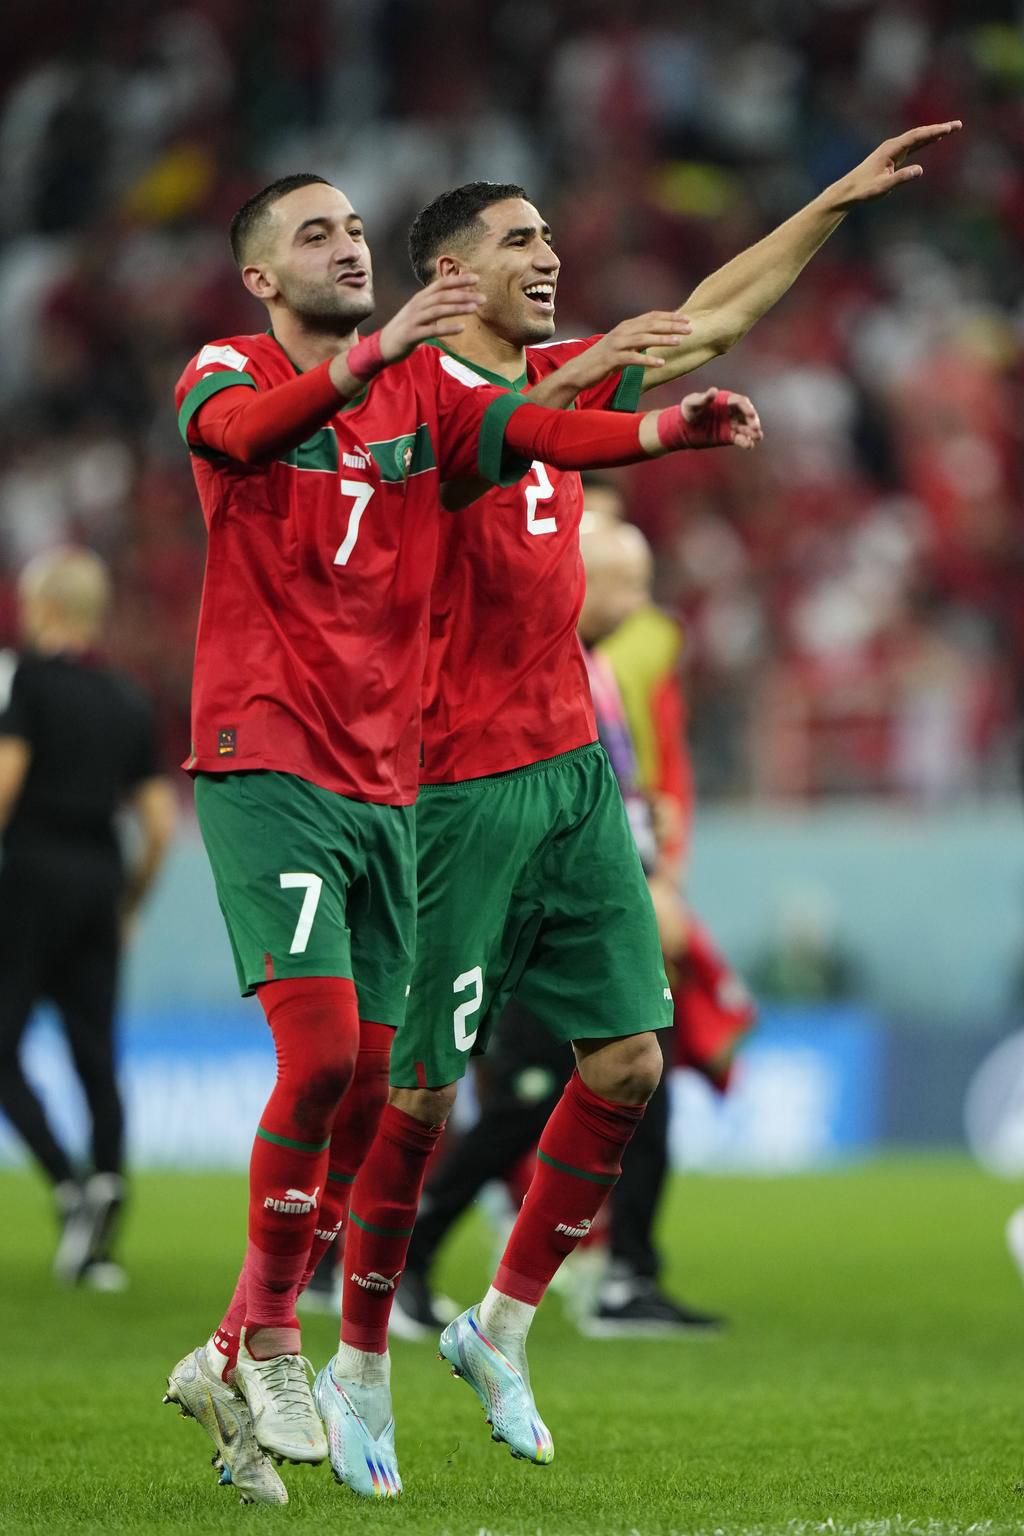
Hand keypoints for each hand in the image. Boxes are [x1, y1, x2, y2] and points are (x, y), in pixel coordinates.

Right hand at [378, 274, 483, 362]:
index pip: (441, 284)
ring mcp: (414, 319)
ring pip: (438, 310)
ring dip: (457, 308)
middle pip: (442, 296)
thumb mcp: (420, 311)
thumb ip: (435, 304)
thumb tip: (455, 296)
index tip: (476, 278)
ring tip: (474, 308)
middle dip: (463, 294)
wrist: (384, 345)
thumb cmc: (406, 328)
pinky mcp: (412, 335)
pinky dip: (447, 328)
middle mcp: (417, 305)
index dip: (458, 280)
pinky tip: (461, 328)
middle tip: (483, 297)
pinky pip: (432, 330)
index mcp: (421, 298)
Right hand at [564, 311, 692, 391]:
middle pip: (650, 324)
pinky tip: (661, 363)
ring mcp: (616, 345)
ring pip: (643, 338)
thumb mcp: (622, 346)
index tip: (687, 319)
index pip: (651, 317)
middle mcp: (622, 332)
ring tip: (679, 342)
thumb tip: (654, 337)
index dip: (670, 316)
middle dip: (671, 325)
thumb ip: (636, 340)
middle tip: (690, 328)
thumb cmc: (602, 361)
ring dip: (662, 339)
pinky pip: (633, 358)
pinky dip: (648, 359)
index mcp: (626, 327)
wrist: (579, 371)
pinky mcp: (612, 359)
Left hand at [681, 386, 762, 448]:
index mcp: (726, 400)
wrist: (682, 428)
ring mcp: (731, 424)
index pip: (741, 402)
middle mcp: (731, 412)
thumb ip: (704, 398)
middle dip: (753, 420)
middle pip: (747, 414)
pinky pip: (740, 439)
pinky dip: (746, 442)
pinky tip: (750, 445)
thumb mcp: (693, 403)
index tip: (751, 415)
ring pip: (746, 427)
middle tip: (755, 428)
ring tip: (758, 437)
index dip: (747, 408)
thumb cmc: (688, 411)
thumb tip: (714, 391)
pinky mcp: (729, 436)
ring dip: (753, 432)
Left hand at [829, 120, 961, 207]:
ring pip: (917, 138)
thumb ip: (901, 178)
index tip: (949, 128)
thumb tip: (920, 170)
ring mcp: (893, 150)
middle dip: (938, 129)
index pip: (916, 137)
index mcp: (891, 149)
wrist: (848, 191)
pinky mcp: (893, 156)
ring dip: (934, 133)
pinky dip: (925, 141)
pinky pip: (913, 145)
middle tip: (958, 125)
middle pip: (919, 134)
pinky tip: (934, 138)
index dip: (933, 132)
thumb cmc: (863, 190)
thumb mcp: (882, 187)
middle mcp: (892, 146)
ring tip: (951, 129)